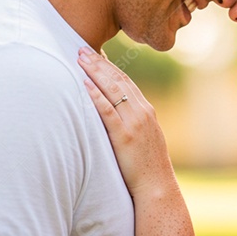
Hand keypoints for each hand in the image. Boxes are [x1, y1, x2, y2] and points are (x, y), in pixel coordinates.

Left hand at [78, 47, 175, 196]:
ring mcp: (134, 123)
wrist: (157, 187)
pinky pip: (108, 111)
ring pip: (112, 90)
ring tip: (79, 59)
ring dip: (95, 72)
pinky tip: (84, 85)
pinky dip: (95, 96)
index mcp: (146, 110)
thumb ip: (132, 122)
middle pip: (118, 80)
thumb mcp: (144, 138)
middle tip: (82, 48)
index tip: (95, 54)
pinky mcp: (124, 136)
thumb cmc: (147, 166)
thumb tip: (115, 113)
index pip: (125, 81)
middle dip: (99, 62)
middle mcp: (142, 112)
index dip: (109, 66)